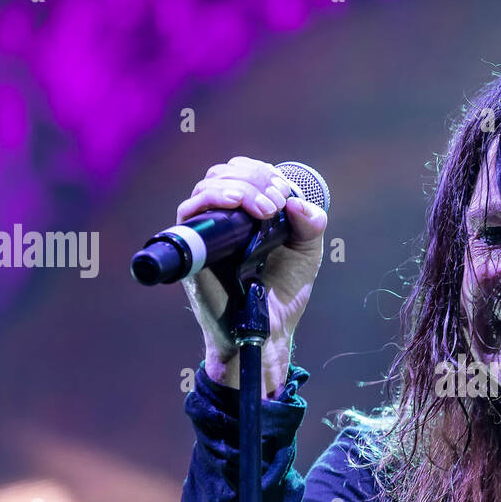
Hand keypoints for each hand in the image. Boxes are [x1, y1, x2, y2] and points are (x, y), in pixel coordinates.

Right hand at [177, 156, 327, 393]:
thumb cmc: (283, 293)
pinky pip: (189, 212)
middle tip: (275, 203)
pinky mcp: (192, 250)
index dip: (262, 173)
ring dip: (239, 187)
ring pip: (208, 186)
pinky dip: (211, 199)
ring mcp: (206, 234)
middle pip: (224, 173)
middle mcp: (223, 219)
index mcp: (247, 214)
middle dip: (253, 178)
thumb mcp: (306, 253)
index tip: (282, 192)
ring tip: (264, 208)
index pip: (243, 172)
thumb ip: (310, 224)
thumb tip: (296, 202)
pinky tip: (234, 204)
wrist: (269, 329)